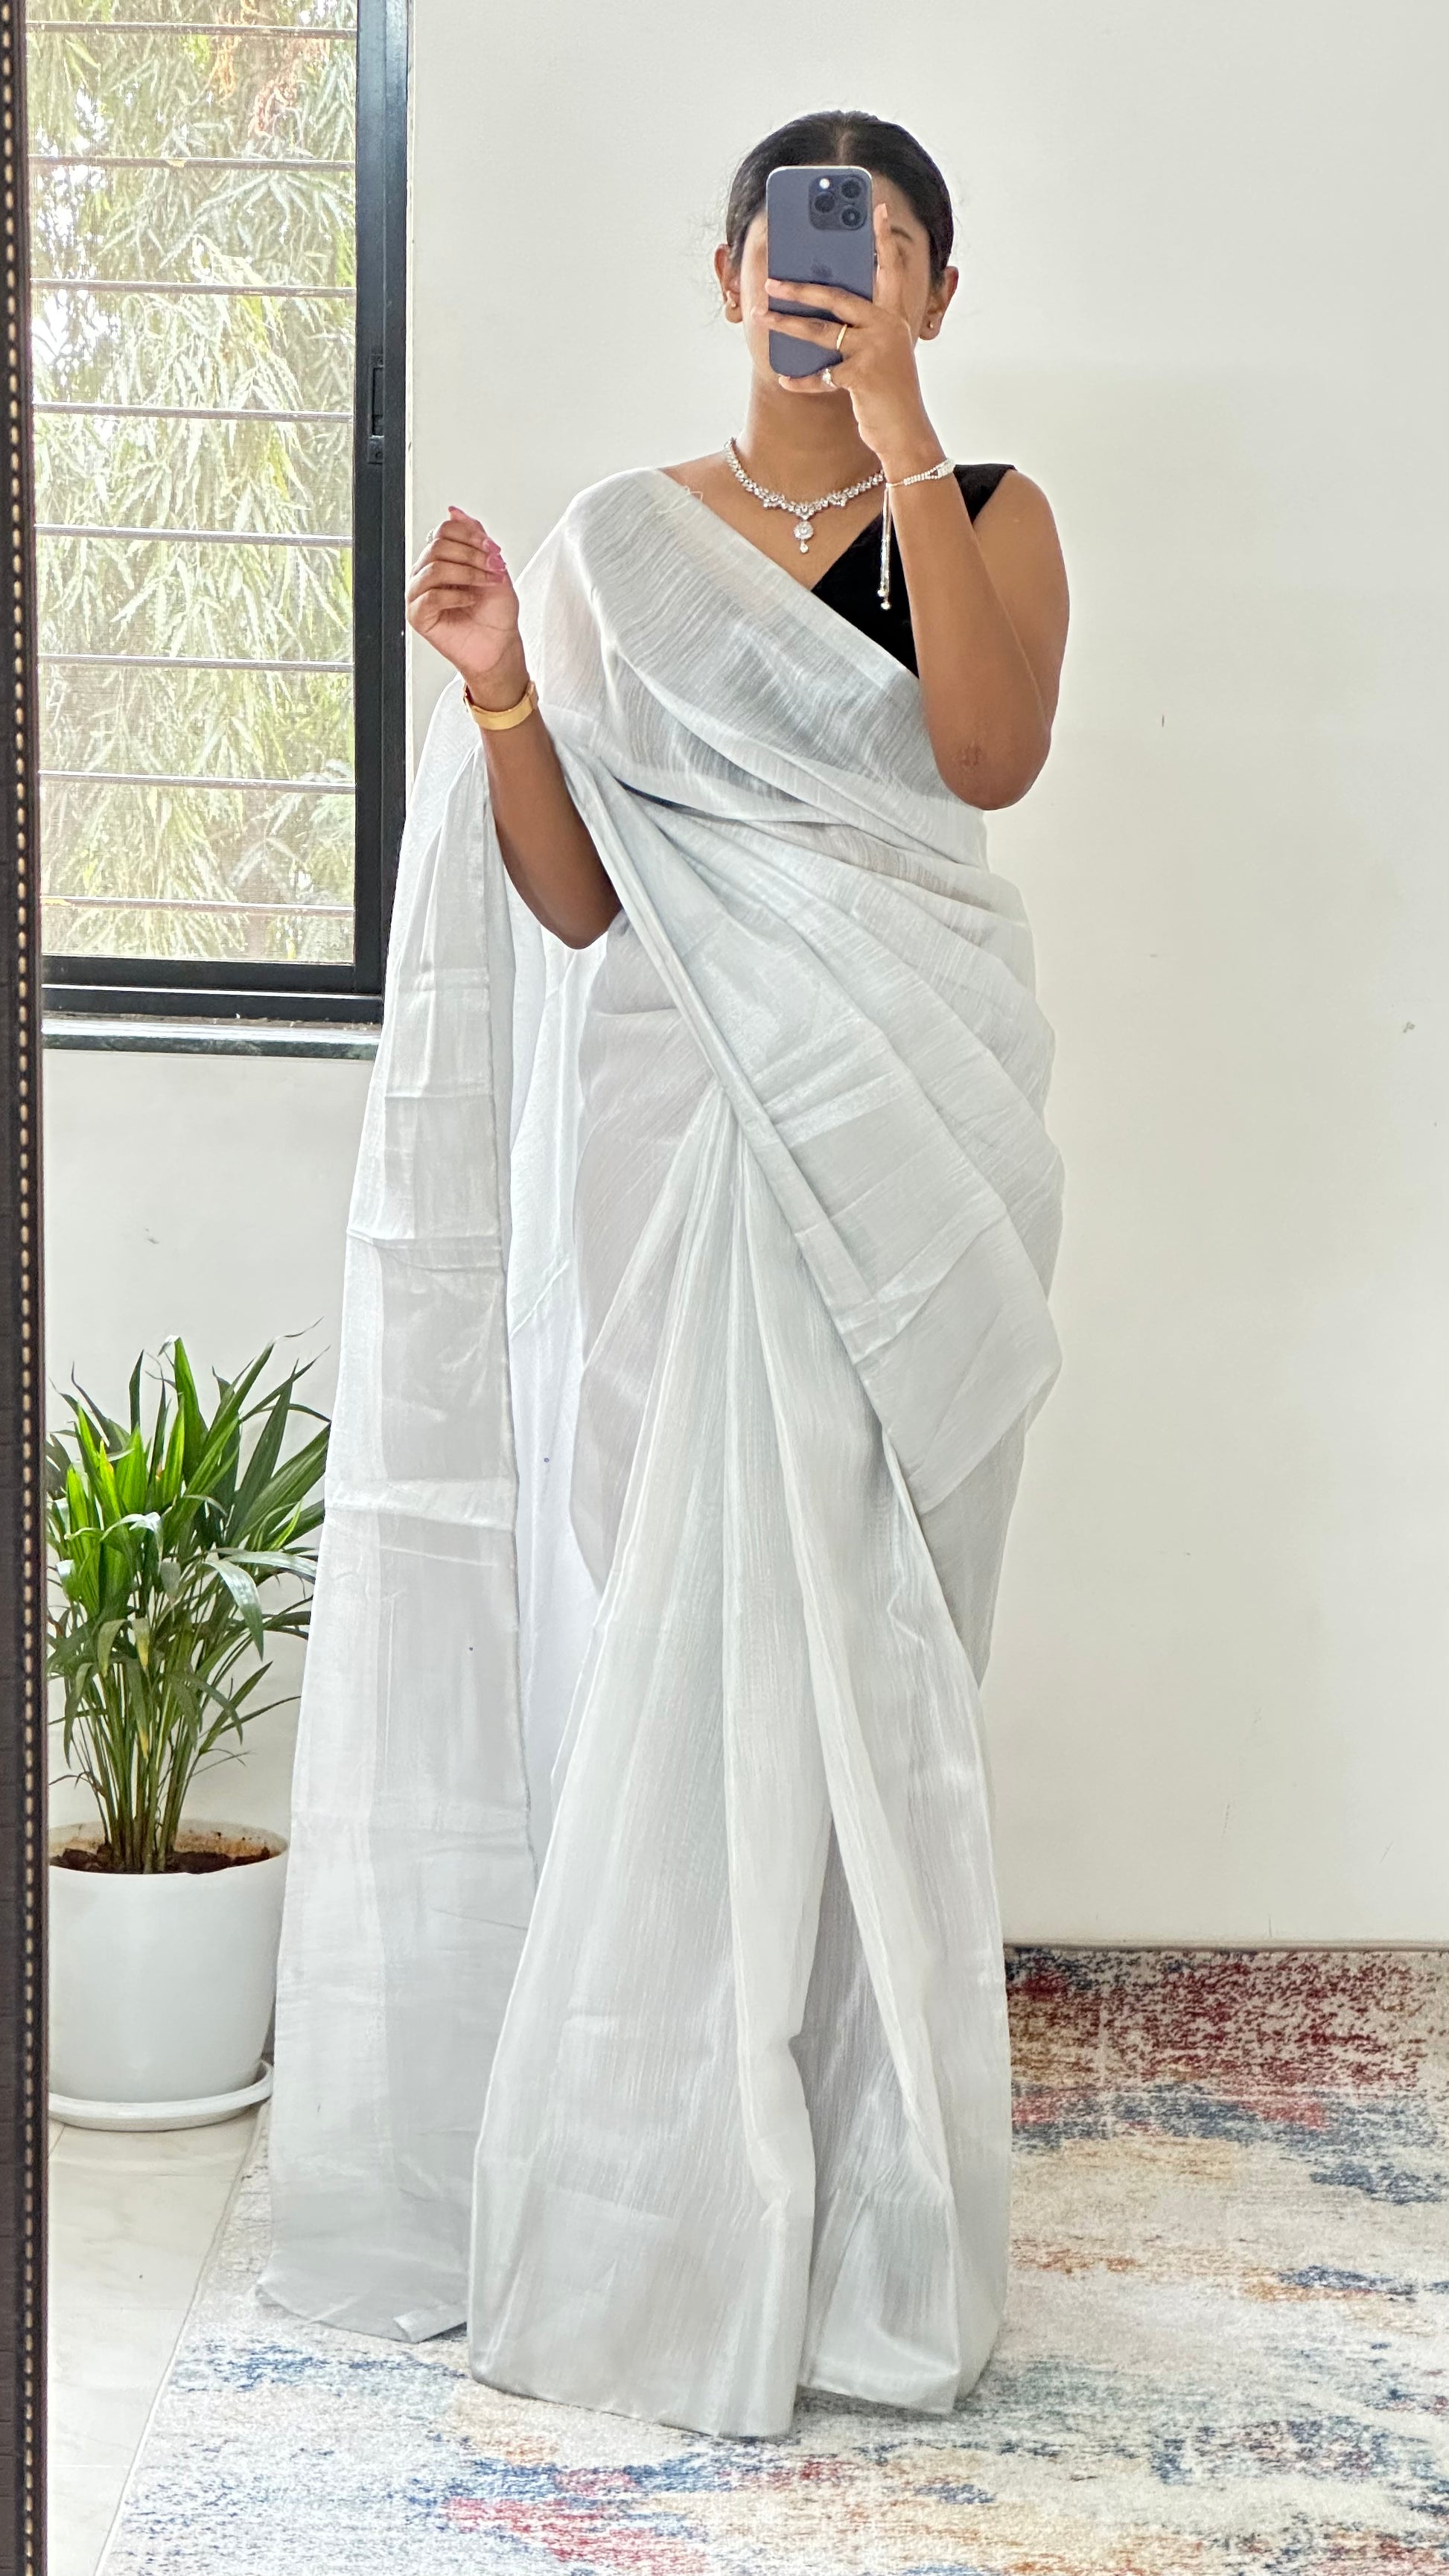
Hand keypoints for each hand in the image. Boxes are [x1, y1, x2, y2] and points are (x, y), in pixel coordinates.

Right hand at [406, 506, 524, 700]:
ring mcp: (419, 594)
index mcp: (441, 559)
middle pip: (438, 546)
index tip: (493, 549)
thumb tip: (454, 511)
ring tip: (485, 584)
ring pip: (434, 568)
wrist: (500, 646)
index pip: (443, 530)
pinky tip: (471, 601)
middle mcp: (426, 573)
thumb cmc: (496, 613)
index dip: (470, 535)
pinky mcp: (418, 616)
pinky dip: (456, 596)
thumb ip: (475, 537)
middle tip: (493, 568)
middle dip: (472, 555)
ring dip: (467, 573)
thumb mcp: (493, 566)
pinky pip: (431, 596)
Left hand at [762, 203, 943, 479]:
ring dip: (787, 324)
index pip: (890, 270)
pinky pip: (820, 375)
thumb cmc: (888, 391)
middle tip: (773, 280)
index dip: (884, 239)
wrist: (907, 433)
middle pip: (838, 297)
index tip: (877, 208)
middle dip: (801, 288)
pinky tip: (785, 379)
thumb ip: (859, 328)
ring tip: (762, 315)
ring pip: (822, 331)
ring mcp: (875, 352)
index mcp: (893, 317)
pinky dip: (801, 380)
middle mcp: (886, 328)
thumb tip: (817, 307)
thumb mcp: (881, 353)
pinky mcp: (862, 378)